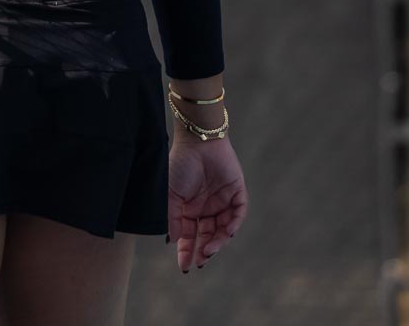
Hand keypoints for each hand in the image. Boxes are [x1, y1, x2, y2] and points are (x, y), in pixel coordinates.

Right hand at [167, 134, 247, 272]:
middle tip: (198, 263)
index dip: (187, 251)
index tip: (184, 267)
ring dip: (217, 241)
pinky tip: (226, 233)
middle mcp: (206, 208)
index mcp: (189, 209)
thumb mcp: (171, 194)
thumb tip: (173, 241)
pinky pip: (238, 213)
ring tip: (208, 250)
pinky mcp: (237, 192)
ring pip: (223, 229)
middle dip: (203, 251)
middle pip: (207, 236)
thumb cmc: (180, 165)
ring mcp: (222, 201)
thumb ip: (172, 218)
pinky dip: (233, 224)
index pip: (189, 235)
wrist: (198, 142)